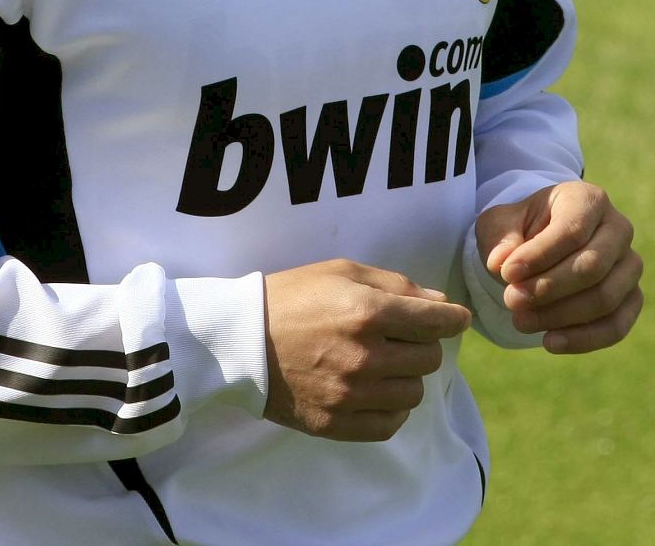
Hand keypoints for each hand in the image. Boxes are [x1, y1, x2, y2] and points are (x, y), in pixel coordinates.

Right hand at [262, 260, 471, 441]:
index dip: (452, 319)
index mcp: (366, 312)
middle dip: (421, 343)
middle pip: (429, 358)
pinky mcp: (338, 423)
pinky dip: (391, 407)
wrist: (240, 338)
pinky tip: (373, 390)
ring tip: (380, 362)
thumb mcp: (339, 272)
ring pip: (414, 392)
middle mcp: (365, 356)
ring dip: (405, 376)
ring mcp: (352, 394)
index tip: (454, 319)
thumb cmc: (291, 296)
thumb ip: (394, 284)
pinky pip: (391, 423)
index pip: (437, 323)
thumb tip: (440, 304)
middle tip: (397, 336)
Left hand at [475, 181, 642, 353]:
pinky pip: (617, 325)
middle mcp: (618, 229)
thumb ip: (499, 238)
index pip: (571, 231)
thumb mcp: (499, 223)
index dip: (539, 256)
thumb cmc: (519, 228)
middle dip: (548, 289)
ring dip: (561, 316)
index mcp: (588, 200)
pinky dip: (584, 338)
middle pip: (592, 267)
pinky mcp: (631, 298)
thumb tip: (500, 262)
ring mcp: (630, 266)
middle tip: (510, 301)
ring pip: (605, 299)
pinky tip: (550, 342)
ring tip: (520, 322)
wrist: (537, 245)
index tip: (505, 273)